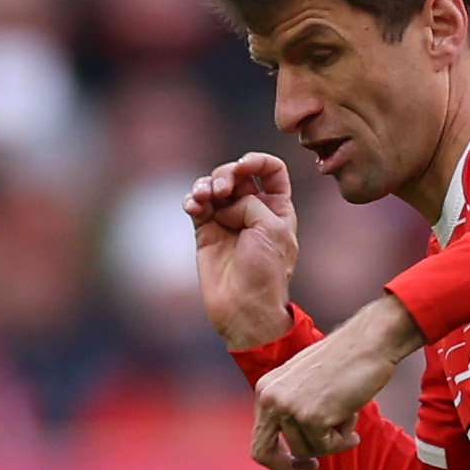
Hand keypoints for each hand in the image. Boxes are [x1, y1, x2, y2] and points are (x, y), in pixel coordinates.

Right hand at [186, 153, 299, 352]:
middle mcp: (253, 210)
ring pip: (214, 186)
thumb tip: (224, 201)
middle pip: (237, 174)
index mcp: (277, 208)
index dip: (257, 161)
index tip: (244, 165)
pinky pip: (196, 204)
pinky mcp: (206, 232)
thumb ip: (250, 202)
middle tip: (222, 189)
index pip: (270, 170)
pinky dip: (192, 199)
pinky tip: (193, 205)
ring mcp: (228, 220)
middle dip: (227, 173)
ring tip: (203, 197)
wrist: (244, 308)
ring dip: (205, 184)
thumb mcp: (270, 228)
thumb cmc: (266, 272)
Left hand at [252, 293, 420, 469]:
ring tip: (347, 415)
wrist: (368, 343)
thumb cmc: (345, 360)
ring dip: (330, 441)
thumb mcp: (306, 383)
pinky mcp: (311, 417)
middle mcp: (270, 399)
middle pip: (264, 454)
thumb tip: (295, 449)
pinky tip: (353, 415)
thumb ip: (294, 409)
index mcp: (266, 389)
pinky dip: (343, 439)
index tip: (298, 463)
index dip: (277, 459)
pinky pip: (326, 447)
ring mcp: (288, 408)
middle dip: (287, 468)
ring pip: (305, 450)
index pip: (259, 438)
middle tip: (311, 467)